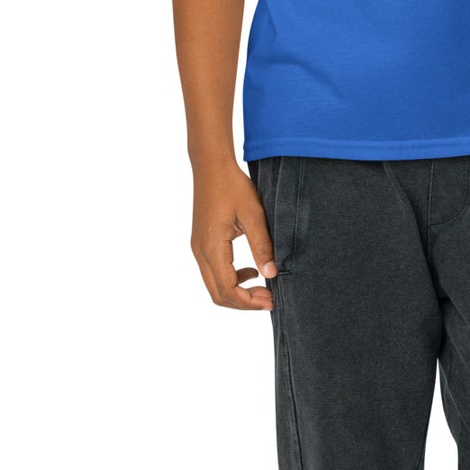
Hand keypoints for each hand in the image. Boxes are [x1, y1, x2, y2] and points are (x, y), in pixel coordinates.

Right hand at [190, 159, 278, 309]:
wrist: (211, 167)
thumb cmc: (233, 187)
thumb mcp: (253, 215)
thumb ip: (262, 246)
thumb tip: (272, 274)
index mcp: (212, 247)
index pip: (227, 290)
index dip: (249, 302)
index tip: (271, 300)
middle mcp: (200, 252)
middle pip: (218, 295)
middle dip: (244, 302)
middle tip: (269, 299)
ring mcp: (198, 248)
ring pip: (214, 286)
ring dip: (238, 292)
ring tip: (263, 287)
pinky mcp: (201, 244)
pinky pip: (213, 272)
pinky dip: (231, 279)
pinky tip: (251, 271)